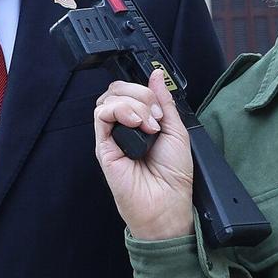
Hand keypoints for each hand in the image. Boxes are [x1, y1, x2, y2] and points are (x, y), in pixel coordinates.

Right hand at [93, 70, 194, 241]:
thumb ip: (163, 101)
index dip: (146, 91)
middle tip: (156, 117)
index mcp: (141, 123)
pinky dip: (119, 111)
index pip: (131, 92)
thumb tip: (156, 75)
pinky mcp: (103, 147)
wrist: (167, 202)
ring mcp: (112, 137)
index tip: (161, 111)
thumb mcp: (176, 130)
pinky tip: (136, 124)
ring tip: (149, 126)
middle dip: (140, 95)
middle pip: (117, 91)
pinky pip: (101, 116)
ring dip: (133, 105)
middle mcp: (124, 128)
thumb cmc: (174, 175)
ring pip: (109, 99)